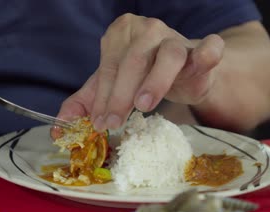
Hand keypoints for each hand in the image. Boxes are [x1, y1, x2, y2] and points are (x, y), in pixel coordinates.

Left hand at [56, 13, 223, 131]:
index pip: (108, 68)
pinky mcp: (203, 47)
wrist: (182, 70)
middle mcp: (147, 29)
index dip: (102, 97)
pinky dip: (205, 55)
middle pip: (132, 61)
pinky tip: (201, 66)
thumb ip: (88, 101)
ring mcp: (176, 36)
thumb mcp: (112, 85)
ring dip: (155, 81)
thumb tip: (61, 124)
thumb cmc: (142, 75)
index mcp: (120, 33)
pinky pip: (208, 47)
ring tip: (142, 105)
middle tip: (112, 123)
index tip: (98, 123)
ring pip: (167, 55)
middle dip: (120, 95)